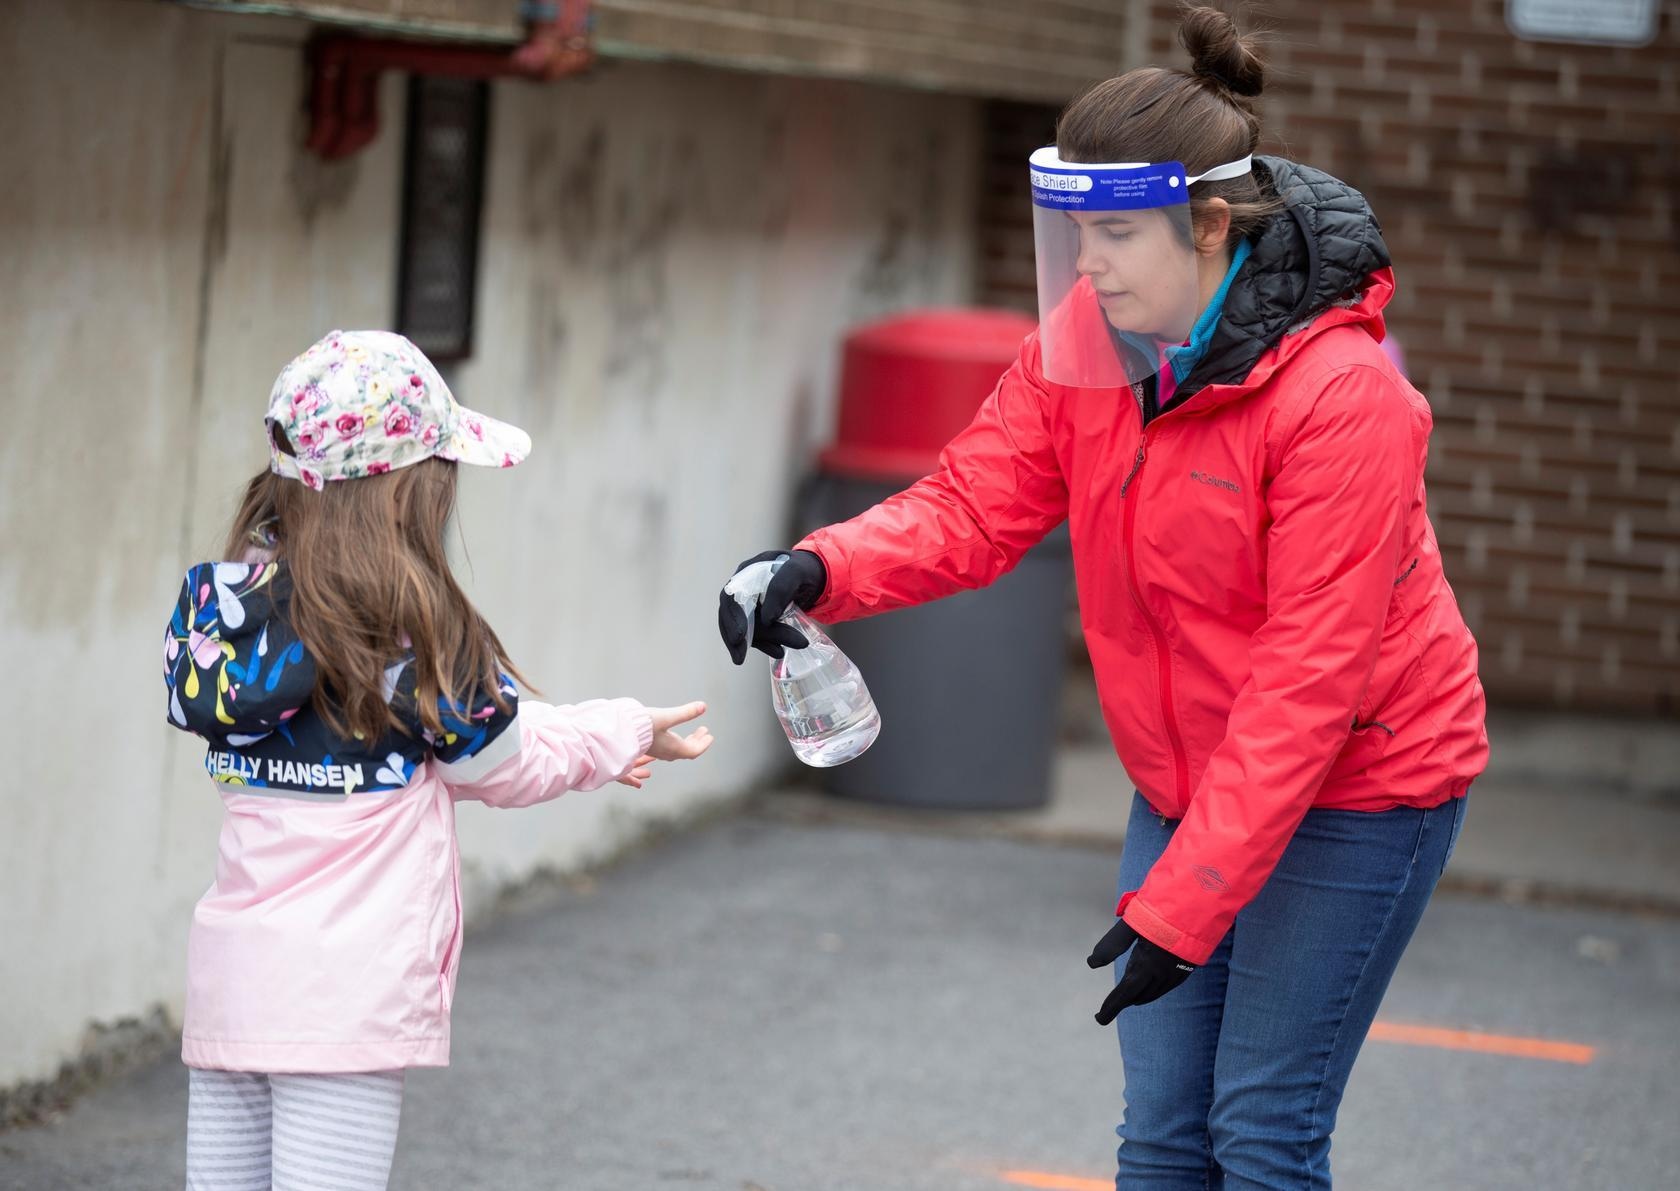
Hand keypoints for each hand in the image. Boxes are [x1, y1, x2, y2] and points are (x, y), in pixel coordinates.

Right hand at [615, 702, 713, 787]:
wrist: (619, 732)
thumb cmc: (641, 726)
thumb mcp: (666, 716)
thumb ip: (685, 712)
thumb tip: (703, 706)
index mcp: (673, 748)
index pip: (694, 751)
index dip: (704, 744)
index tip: (709, 736)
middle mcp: (666, 752)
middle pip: (686, 750)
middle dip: (697, 741)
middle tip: (703, 731)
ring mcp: (657, 750)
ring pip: (677, 749)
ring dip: (687, 741)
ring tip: (693, 732)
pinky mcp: (649, 747)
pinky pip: (667, 748)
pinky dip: (676, 741)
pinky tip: (672, 733)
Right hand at [717, 550, 827, 664]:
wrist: (814, 578)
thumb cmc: (803, 570)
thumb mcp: (796, 572)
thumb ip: (781, 588)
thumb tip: (767, 619)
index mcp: (746, 573)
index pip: (730, 596)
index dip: (732, 617)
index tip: (739, 636)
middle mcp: (743, 590)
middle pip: (731, 616)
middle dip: (736, 638)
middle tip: (740, 657)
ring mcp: (750, 605)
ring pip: (743, 629)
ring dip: (756, 643)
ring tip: (778, 652)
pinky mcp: (759, 619)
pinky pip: (755, 635)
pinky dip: (765, 645)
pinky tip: (778, 651)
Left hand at [1086, 918, 1196, 1024]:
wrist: (1199, 909)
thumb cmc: (1162, 912)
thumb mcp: (1131, 924)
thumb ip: (1112, 944)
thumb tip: (1091, 963)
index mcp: (1146, 964)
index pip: (1124, 993)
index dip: (1111, 1007)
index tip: (1099, 1018)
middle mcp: (1161, 974)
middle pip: (1137, 996)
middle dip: (1121, 1002)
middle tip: (1107, 1009)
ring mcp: (1175, 974)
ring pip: (1152, 994)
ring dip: (1136, 998)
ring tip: (1125, 999)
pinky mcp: (1185, 970)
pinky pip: (1165, 987)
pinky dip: (1152, 991)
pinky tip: (1147, 987)